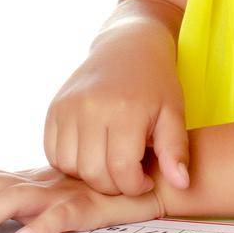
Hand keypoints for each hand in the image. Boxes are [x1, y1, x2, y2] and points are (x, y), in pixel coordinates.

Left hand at [0, 163, 164, 232]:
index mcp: (34, 178)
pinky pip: (64, 215)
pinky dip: (41, 226)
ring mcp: (66, 192)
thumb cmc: (108, 192)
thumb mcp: (62, 196)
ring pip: (16, 198)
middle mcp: (44, 181)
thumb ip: (34, 203)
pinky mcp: (91, 206)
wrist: (155, 179)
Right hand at [44, 25, 190, 197]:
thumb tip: (181, 184)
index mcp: (125, 110)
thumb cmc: (156, 83)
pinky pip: (53, 152)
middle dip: (113, 185)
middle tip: (128, 174)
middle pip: (93, 173)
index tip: (145, 179)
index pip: (122, 171)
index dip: (135, 186)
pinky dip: (70, 162)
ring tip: (110, 162)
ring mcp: (68, 107)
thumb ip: (175, 151)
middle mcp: (91, 108)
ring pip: (70, 167)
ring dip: (90, 175)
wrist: (127, 46)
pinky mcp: (55, 108)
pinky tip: (92, 153)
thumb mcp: (174, 114)